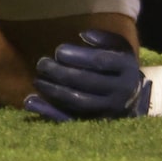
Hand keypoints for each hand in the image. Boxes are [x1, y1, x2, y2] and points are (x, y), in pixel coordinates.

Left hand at [23, 30, 147, 120]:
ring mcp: (108, 111)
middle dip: (61, 72)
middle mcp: (120, 92)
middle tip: (42, 63)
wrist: (131, 96)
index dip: (79, 56)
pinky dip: (49, 112)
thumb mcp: (118, 46)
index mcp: (126, 69)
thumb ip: (104, 38)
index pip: (101, 62)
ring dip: (54, 90)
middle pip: (88, 82)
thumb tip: (84, 36)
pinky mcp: (95, 124)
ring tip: (38, 79)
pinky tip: (30, 101)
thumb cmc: (117, 63)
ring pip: (78, 102)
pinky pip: (70, 120)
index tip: (59, 51)